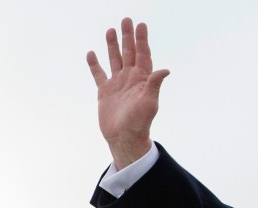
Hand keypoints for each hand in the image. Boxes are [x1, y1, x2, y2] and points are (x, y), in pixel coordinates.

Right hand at [86, 17, 169, 169]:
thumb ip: (154, 84)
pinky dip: (95, 64)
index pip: (143, 55)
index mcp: (142, 80)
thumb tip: (165, 70)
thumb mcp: (149, 103)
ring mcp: (117, 84)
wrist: (124, 138)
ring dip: (112, 46)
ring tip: (110, 30)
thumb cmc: (140, 122)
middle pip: (129, 53)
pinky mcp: (105, 92)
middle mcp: (130, 79)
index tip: (141, 25)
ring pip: (114, 60)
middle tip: (126, 20)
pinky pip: (99, 74)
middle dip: (128, 37)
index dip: (142, 40)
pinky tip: (92, 53)